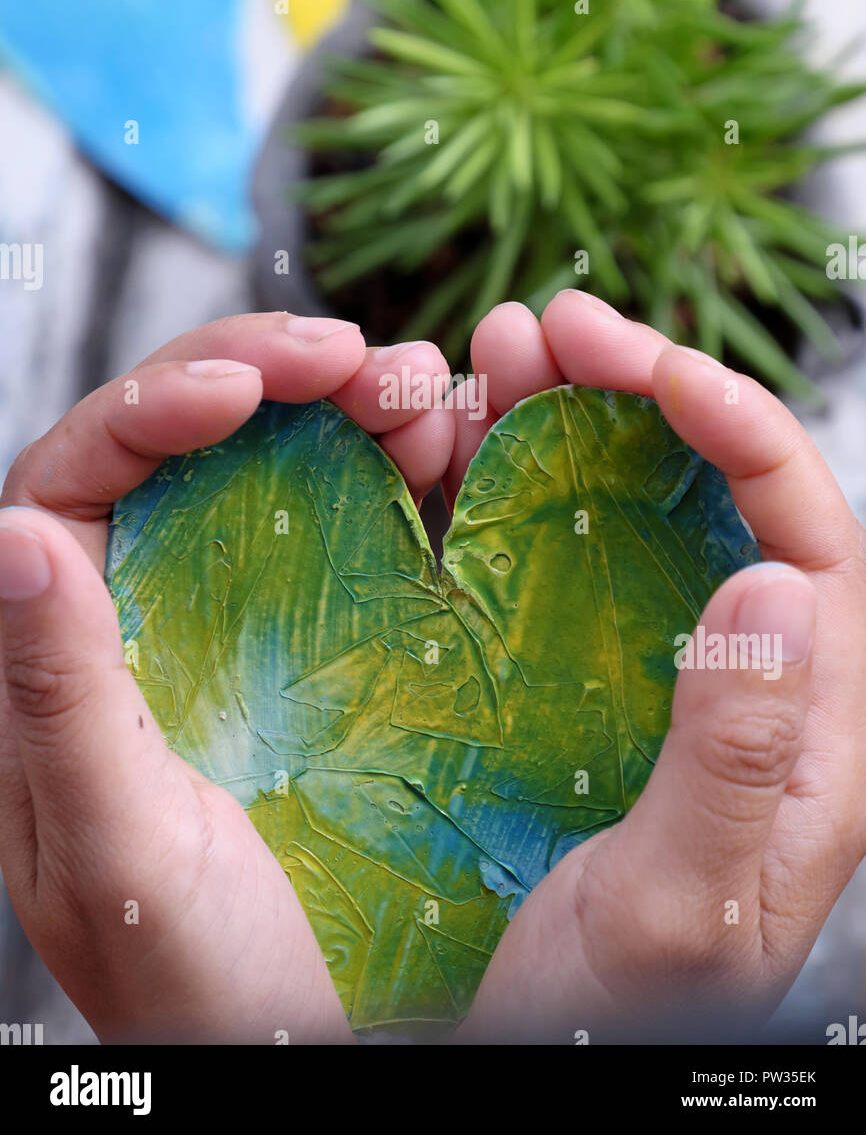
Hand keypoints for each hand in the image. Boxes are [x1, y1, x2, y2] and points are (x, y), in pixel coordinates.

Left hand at [0, 312, 451, 1042]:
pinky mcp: (327, 641)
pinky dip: (399, 471)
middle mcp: (143, 613)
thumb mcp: (118, 849)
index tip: (259, 379)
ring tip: (422, 397)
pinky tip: (447, 454)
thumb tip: (16, 532)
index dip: (162, 401)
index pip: (82, 474)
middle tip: (368, 364)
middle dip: (268, 379)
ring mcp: (240, 620)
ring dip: (344, 411)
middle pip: (184, 445)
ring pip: (273, 466)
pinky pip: (352, 523)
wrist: (301, 1048)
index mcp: (62, 650)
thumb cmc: (189, 976)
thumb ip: (58, 695)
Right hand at [450, 292, 865, 1042]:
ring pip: (628, 505)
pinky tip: (458, 449)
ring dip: (565, 418)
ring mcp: (651, 668)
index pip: (811, 529)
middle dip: (640, 391)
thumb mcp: (689, 907)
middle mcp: (742, 675)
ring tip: (492, 361)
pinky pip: (551, 554)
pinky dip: (507, 485)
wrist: (523, 1062)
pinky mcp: (572, 677)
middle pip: (715, 490)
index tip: (649, 369)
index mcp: (812, 724)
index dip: (739, 425)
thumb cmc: (618, 1010)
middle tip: (550, 330)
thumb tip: (772, 583)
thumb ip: (741, 755)